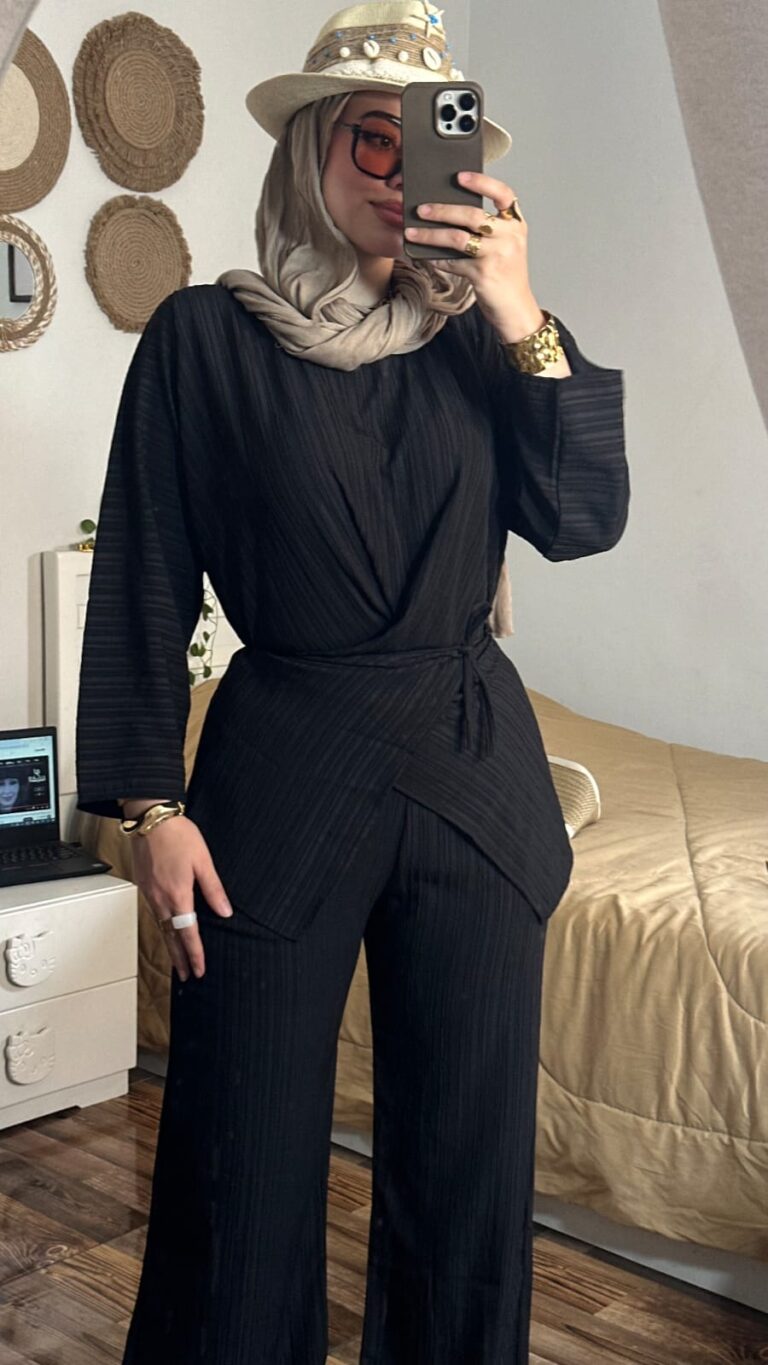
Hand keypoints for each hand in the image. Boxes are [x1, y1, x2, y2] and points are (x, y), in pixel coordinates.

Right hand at [130, 815, 232, 980]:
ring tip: (177, 960)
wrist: (150, 818)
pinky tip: (165, 929)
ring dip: (169, 945)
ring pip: (160, 927)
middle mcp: (160, 898)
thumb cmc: (177, 834)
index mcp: (178, 894)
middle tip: (186, 976)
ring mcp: (149, 893)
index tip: (199, 969)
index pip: (188, 932)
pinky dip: (161, 928)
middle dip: (179, 958)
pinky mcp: (143, 885)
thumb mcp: (203, 860)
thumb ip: (214, 888)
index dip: (195, 953)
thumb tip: (224, 911)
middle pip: (170, 936)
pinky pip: (153, 913)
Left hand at [403, 169, 545, 341]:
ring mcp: (497, 256)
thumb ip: (487, 230)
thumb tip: (448, 213)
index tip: (460, 176)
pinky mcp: (483, 275)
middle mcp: (509, 237)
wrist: (516, 310)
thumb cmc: (506, 275)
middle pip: (472, 215)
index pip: (503, 194)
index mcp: (516, 224)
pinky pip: (453, 262)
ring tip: (412, 232)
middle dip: (442, 210)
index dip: (482, 182)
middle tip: (421, 209)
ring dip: (431, 234)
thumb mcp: (505, 247)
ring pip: (457, 238)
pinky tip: (424, 256)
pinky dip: (436, 259)